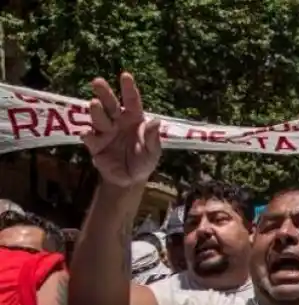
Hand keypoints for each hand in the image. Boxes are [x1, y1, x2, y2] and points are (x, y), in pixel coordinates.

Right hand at [82, 73, 160, 187]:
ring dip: (96, 111)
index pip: (132, 101)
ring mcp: (105, 132)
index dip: (128, 89)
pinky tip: (87, 134)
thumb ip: (153, 138)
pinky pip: (90, 138)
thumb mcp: (152, 152)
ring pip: (98, 118)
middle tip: (97, 81)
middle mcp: (118, 122)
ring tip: (95, 103)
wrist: (130, 180)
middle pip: (110, 105)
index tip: (125, 75)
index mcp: (134, 119)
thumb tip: (156, 121)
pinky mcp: (95, 146)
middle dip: (104, 93)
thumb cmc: (144, 161)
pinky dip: (88, 135)